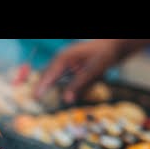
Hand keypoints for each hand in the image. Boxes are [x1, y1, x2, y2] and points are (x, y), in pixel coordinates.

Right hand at [34, 39, 149, 103]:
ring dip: (49, 88)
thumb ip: (79, 85)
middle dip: (41, 88)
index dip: (41, 87)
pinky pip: (60, 78)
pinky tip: (57, 94)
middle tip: (35, 103)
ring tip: (41, 101)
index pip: (48, 75)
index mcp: (63, 58)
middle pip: (47, 76)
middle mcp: (61, 60)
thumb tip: (66, 100)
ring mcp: (65, 63)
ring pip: (53, 78)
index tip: (35, 99)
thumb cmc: (104, 55)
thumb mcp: (92, 71)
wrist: (115, 45)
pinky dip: (58, 86)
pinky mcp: (70, 68)